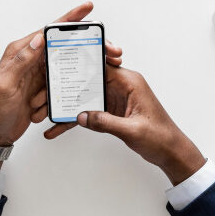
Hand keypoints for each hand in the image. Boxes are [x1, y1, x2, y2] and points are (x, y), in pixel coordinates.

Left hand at [0, 2, 122, 170]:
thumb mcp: (5, 83)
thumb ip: (22, 60)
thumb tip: (39, 38)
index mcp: (20, 51)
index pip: (48, 31)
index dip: (69, 19)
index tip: (87, 8)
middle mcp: (30, 59)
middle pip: (62, 46)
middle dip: (80, 49)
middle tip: (103, 51)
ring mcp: (37, 74)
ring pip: (63, 68)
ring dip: (65, 81)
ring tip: (52, 95)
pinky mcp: (43, 88)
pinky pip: (59, 87)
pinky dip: (58, 97)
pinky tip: (47, 107)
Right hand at [45, 66, 204, 185]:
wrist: (171, 152)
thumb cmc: (161, 136)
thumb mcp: (132, 130)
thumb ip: (106, 122)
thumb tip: (82, 116)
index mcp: (129, 81)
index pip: (101, 65)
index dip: (80, 64)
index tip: (60, 64)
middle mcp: (120, 86)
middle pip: (87, 80)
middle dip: (65, 87)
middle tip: (44, 94)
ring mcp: (114, 98)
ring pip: (84, 96)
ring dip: (66, 105)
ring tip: (44, 113)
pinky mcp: (111, 111)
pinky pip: (88, 112)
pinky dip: (76, 119)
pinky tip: (59, 128)